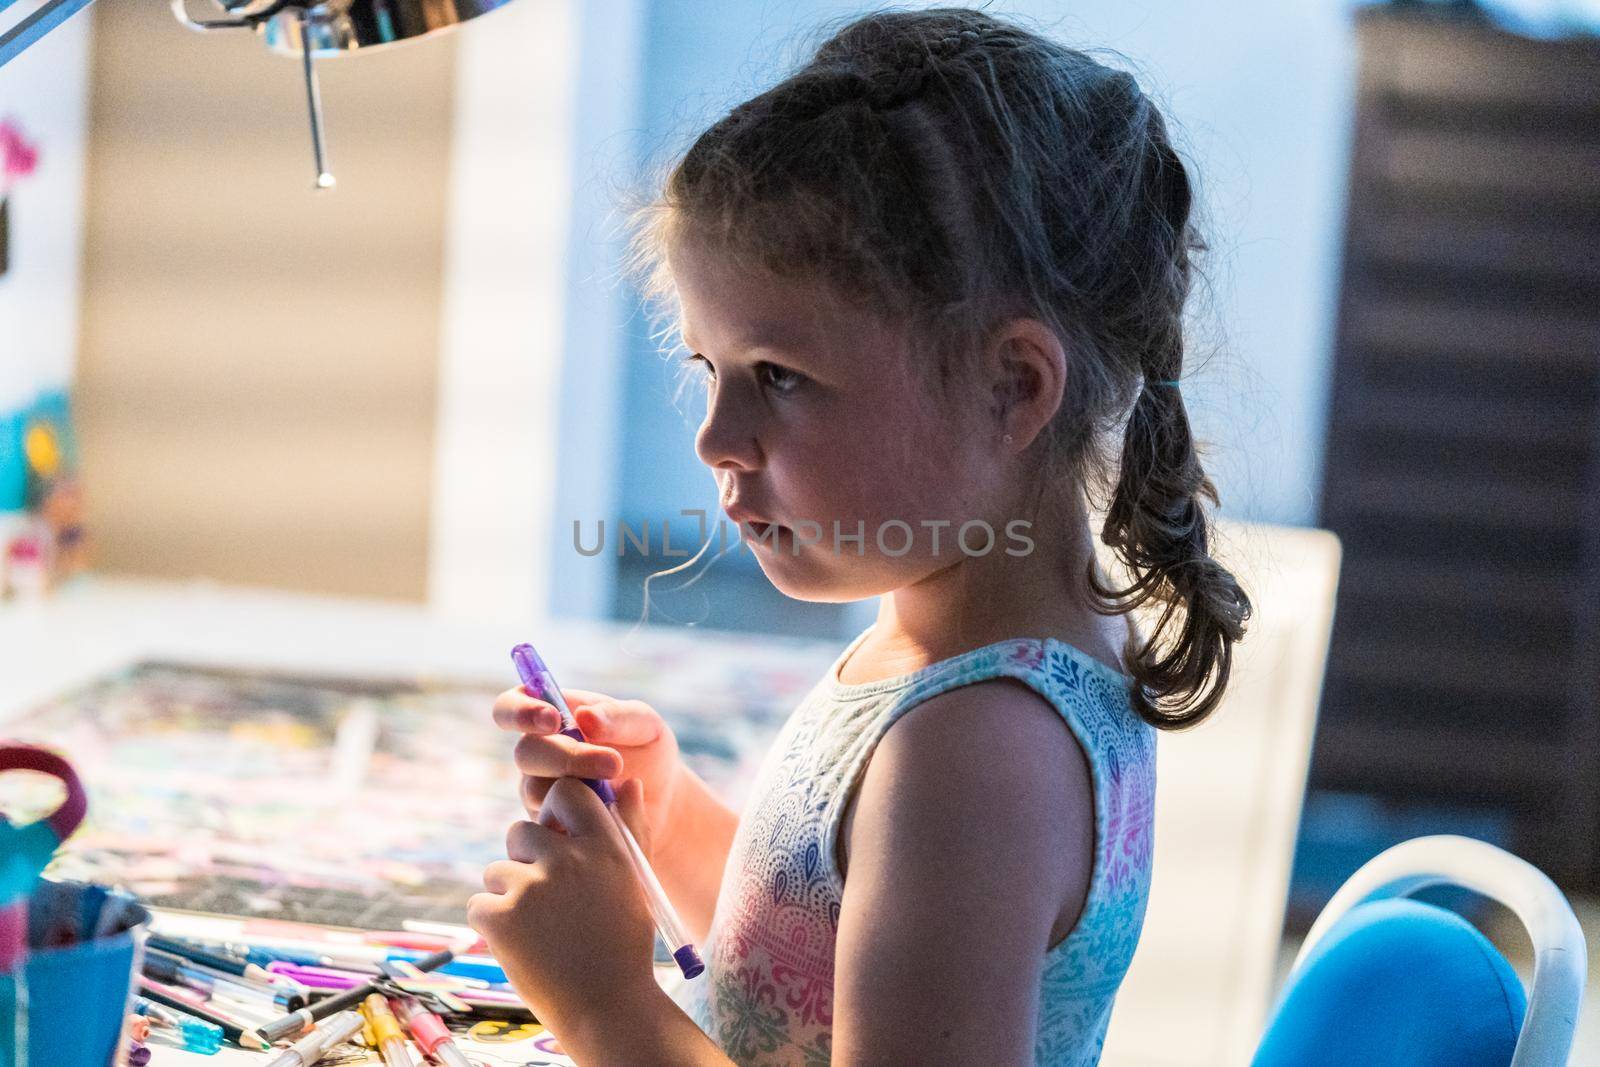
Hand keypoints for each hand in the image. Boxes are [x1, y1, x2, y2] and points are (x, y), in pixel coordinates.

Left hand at [467, 777, 659, 1034]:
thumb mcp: (635, 880)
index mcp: (603, 846)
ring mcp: (530, 888)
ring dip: (509, 896)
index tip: (559, 836)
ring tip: (540, 930)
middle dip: (525, 859)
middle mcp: (567, 860)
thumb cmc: (623, 942)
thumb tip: (628, 781)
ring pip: (497, 870)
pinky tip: (522, 947)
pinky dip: (493, 925)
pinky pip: (479, 904)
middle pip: (519, 831)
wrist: (606, 1007)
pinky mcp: (499, 918)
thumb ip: (631, 828)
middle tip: (547, 898)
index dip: (555, 811)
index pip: (566, 792)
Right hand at [493, 686, 684, 854]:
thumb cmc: (647, 752)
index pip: (509, 708)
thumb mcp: (644, 725)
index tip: (552, 719)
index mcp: (551, 717)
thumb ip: (618, 716)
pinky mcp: (549, 826)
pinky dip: (580, 818)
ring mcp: (539, 792)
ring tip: (620, 789)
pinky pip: (548, 823)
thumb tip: (585, 716)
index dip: (520, 712)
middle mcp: (538, 754)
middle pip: (525, 753)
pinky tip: (612, 815)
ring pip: (535, 790)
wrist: (662, 801)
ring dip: (576, 788)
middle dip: (566, 757)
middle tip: (613, 763)